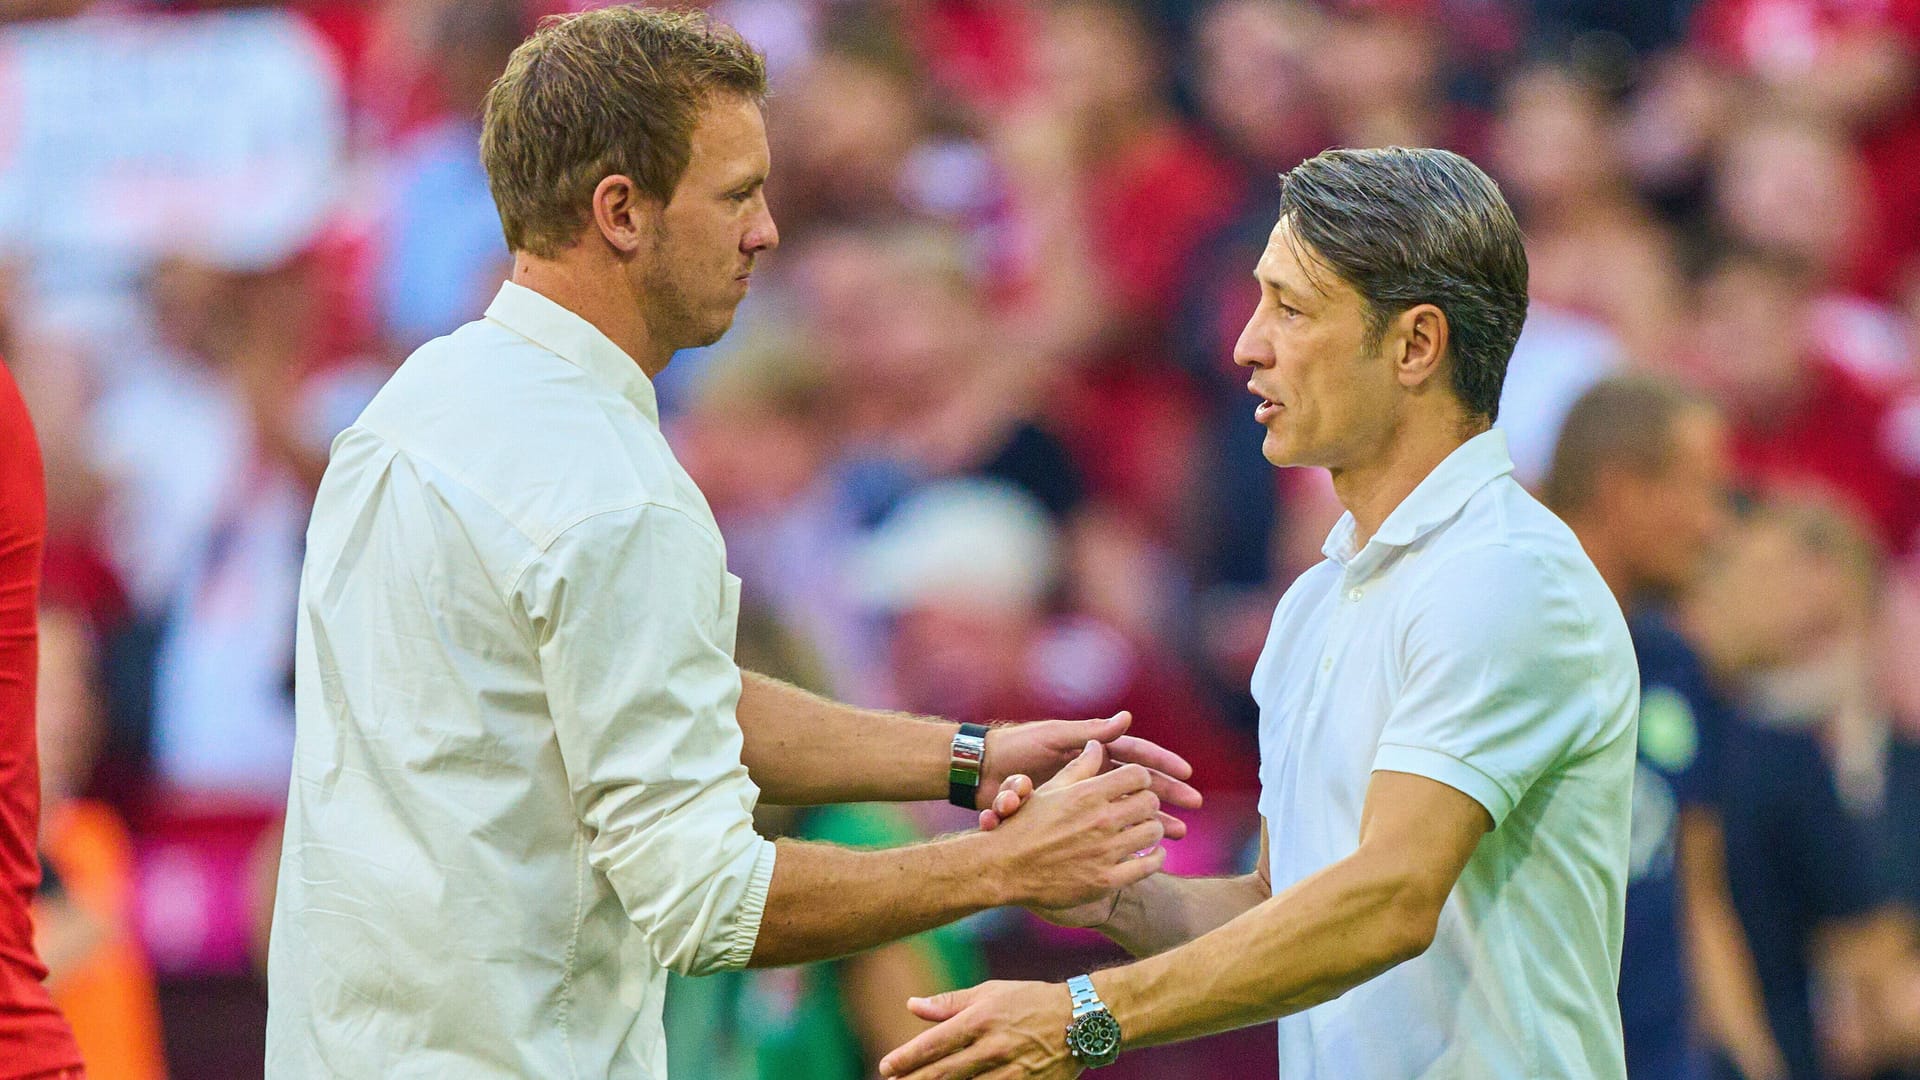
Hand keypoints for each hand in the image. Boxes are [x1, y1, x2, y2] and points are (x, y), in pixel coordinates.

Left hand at [879, 980, 1081, 1079]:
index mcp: (981, 1019)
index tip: (886, 1068)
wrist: (1082, 1021)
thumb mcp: (990, 993)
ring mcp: (1011, 1073)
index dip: (906, 1059)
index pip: (933, 1044)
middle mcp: (993, 1048)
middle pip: (942, 1074)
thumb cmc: (1030, 1001)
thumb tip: (911, 1005)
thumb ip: (949, 1004)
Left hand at [982, 712, 1200, 838]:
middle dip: (1167, 795)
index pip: (1136, 755)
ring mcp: (1083, 795)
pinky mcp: (1071, 815)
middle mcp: (1093, 772)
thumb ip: (1090, 733)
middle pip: (1139, 785)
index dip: (1163, 764)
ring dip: (1151, 820)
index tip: (1187, 774)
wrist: (983, 770)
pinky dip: (1123, 836)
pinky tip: (1142, 850)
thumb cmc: (1017, 748)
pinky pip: (1104, 827)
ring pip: (1126, 809)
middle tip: (1193, 808)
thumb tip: (1127, 719)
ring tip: (1177, 834)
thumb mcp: (1054, 739)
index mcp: (1092, 750)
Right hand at [982, 742, 1166, 909]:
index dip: (1141, 778)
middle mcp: (1100, 820)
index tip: (1136, 786)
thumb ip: (1080, 766)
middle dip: (1149, 802)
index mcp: (1088, 793)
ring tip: (1146, 830)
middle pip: (1150, 801)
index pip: (1138, 774)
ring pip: (1154, 831)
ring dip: (1154, 829)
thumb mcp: (1051, 789)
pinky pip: (1149, 866)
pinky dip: (1156, 858)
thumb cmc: (1025, 825)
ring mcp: (1105, 851)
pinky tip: (1152, 854)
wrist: (1004, 867)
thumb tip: (1098, 745)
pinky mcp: (1106, 880)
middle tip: (1141, 808)